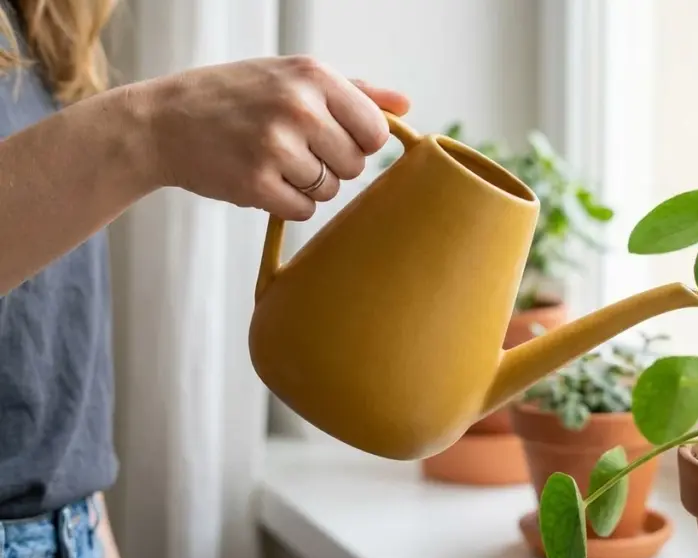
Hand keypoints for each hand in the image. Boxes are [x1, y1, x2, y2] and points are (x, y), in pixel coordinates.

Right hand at [135, 55, 410, 219]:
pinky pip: (303, 211)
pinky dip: (286, 203)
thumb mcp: (291, 77)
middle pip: (355, 165)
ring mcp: (276, 146)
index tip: (334, 138)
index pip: (376, 130)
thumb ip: (354, 91)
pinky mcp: (256, 183)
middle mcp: (298, 107)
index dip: (360, 142)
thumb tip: (406, 106)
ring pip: (330, 190)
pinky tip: (261, 179)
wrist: (162, 121)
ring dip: (308, 185)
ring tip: (273, 161)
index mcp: (313, 76)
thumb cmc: (235, 97)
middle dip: (331, 164)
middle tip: (294, 149)